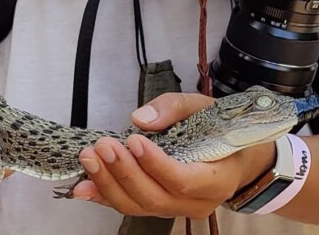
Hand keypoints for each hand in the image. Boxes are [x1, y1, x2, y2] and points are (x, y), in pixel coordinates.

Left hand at [70, 92, 274, 218]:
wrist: (234, 157)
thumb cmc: (221, 130)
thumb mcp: (205, 108)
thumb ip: (175, 108)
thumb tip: (140, 118)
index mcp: (217, 179)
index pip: (183, 180)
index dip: (155, 164)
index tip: (133, 141)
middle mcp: (198, 203)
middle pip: (155, 197)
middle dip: (124, 172)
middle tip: (103, 146)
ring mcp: (177, 210)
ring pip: (139, 206)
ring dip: (109, 184)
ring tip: (89, 158)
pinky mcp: (160, 209)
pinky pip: (131, 207)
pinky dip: (105, 196)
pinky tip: (83, 186)